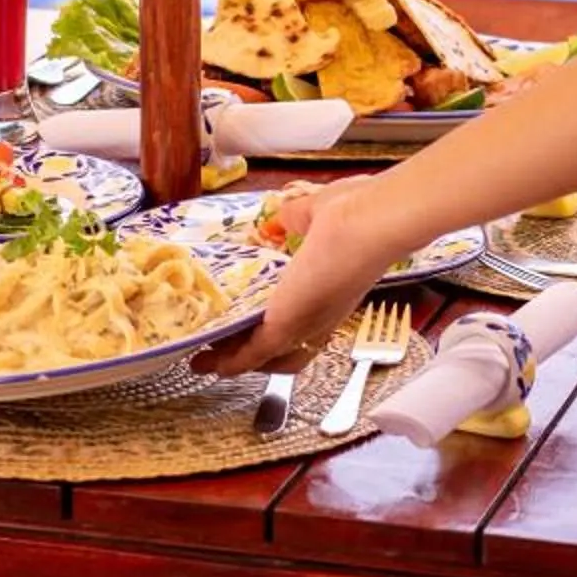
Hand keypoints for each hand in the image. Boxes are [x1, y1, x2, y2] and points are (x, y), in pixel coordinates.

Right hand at [217, 180, 391, 374]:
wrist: (369, 224)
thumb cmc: (356, 214)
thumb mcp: (316, 213)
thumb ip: (297, 218)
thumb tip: (282, 218)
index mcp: (329, 290)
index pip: (302, 321)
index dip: (277, 325)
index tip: (253, 322)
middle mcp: (319, 315)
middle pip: (285, 350)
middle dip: (253, 352)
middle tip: (224, 348)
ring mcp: (304, 324)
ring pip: (267, 357)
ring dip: (234, 360)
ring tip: (207, 358)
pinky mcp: (286, 327)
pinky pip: (253, 354)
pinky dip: (231, 361)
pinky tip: (210, 363)